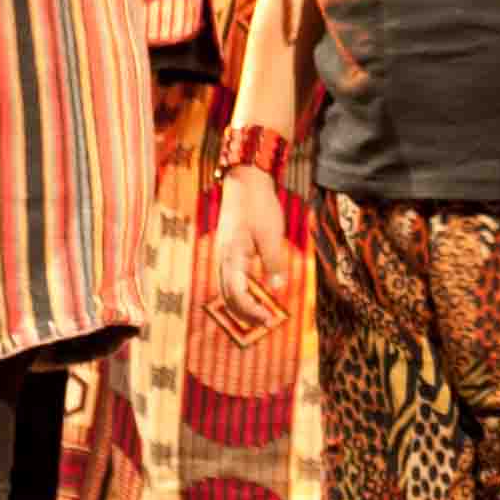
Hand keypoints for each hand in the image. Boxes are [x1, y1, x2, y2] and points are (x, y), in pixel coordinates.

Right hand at [215, 163, 293, 312]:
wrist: (245, 178)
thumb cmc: (259, 204)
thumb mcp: (272, 234)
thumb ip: (273, 262)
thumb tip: (277, 289)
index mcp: (233, 256)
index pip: (237, 295)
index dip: (251, 311)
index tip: (268, 319)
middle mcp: (223, 257)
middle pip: (227, 296)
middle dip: (245, 313)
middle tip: (266, 321)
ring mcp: (222, 252)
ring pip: (225, 288)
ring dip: (240, 304)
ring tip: (259, 312)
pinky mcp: (227, 247)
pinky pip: (228, 277)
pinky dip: (238, 290)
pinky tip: (252, 291)